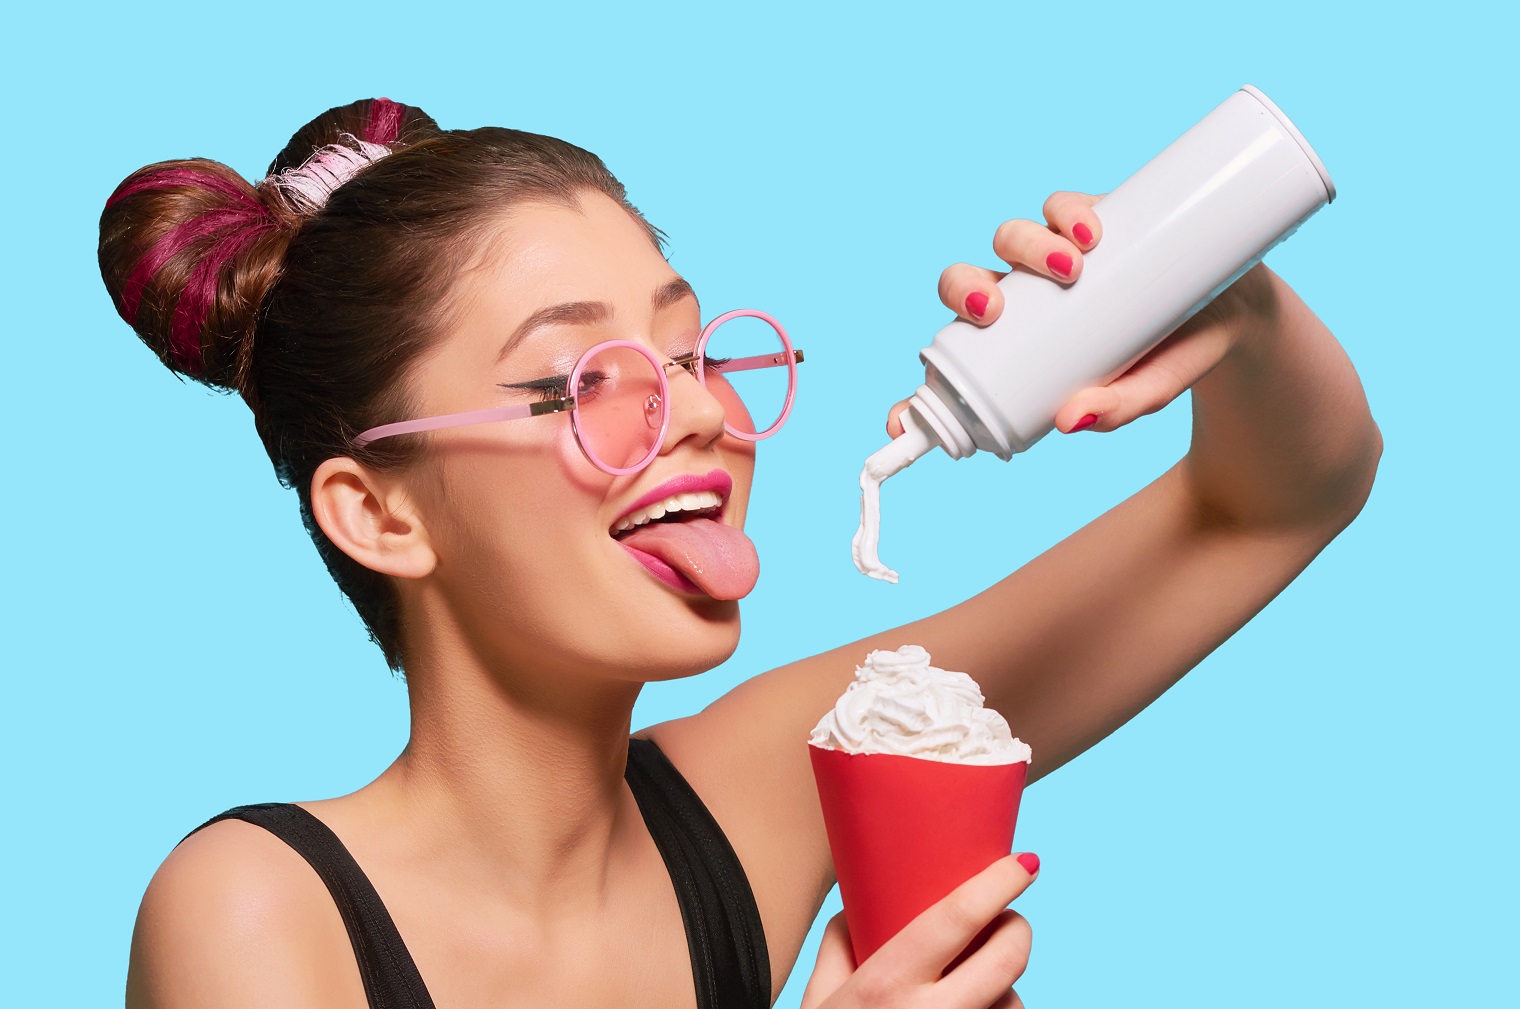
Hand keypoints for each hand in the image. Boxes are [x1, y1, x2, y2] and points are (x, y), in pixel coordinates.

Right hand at [799, 852, 1037, 1008]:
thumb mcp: (819, 998)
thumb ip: (838, 945)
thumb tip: (855, 904)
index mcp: (884, 985)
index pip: (955, 919)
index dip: (997, 885)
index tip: (1024, 863)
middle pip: (1007, 959)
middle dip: (1019, 928)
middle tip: (1009, 918)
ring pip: (1013, 1002)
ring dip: (1006, 986)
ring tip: (977, 985)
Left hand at [885, 191, 1268, 437]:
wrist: (1238, 312)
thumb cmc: (1173, 359)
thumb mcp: (1149, 392)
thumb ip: (1117, 409)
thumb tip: (1073, 422)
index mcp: (1017, 344)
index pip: (955, 358)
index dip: (924, 385)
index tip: (901, 419)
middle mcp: (1026, 296)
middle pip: (968, 282)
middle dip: (967, 290)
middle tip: (994, 310)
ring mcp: (1058, 254)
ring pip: (1010, 239)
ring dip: (1022, 247)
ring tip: (1071, 266)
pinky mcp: (1095, 218)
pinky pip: (1062, 205)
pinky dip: (1066, 211)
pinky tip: (1086, 227)